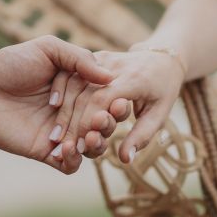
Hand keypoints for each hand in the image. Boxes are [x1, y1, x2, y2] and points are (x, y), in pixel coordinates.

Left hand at [0, 36, 114, 173]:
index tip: (119, 102)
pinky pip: (69, 165)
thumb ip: (79, 60)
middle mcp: (72, 111)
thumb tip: (110, 76)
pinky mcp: (44, 151)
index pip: (105, 99)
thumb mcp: (48, 49)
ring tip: (87, 137)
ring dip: (95, 145)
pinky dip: (73, 161)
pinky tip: (65, 149)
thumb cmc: (12, 62)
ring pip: (90, 147)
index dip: (114, 103)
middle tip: (101, 121)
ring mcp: (60, 132)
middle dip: (107, 125)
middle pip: (102, 125)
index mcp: (78, 88)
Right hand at [55, 49, 184, 163]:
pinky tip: (54, 106)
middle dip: (72, 121)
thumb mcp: (160, 114)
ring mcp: (103, 58)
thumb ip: (142, 136)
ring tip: (57, 133)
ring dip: (64, 108)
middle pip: (85, 93)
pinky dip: (61, 88)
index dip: (87, 123)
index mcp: (134, 79)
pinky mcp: (94, 57)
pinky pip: (73, 72)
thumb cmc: (162, 90)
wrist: (162, 57)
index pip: (102, 100)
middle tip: (63, 145)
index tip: (80, 146)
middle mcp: (115, 66)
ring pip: (75, 82)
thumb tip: (125, 159)